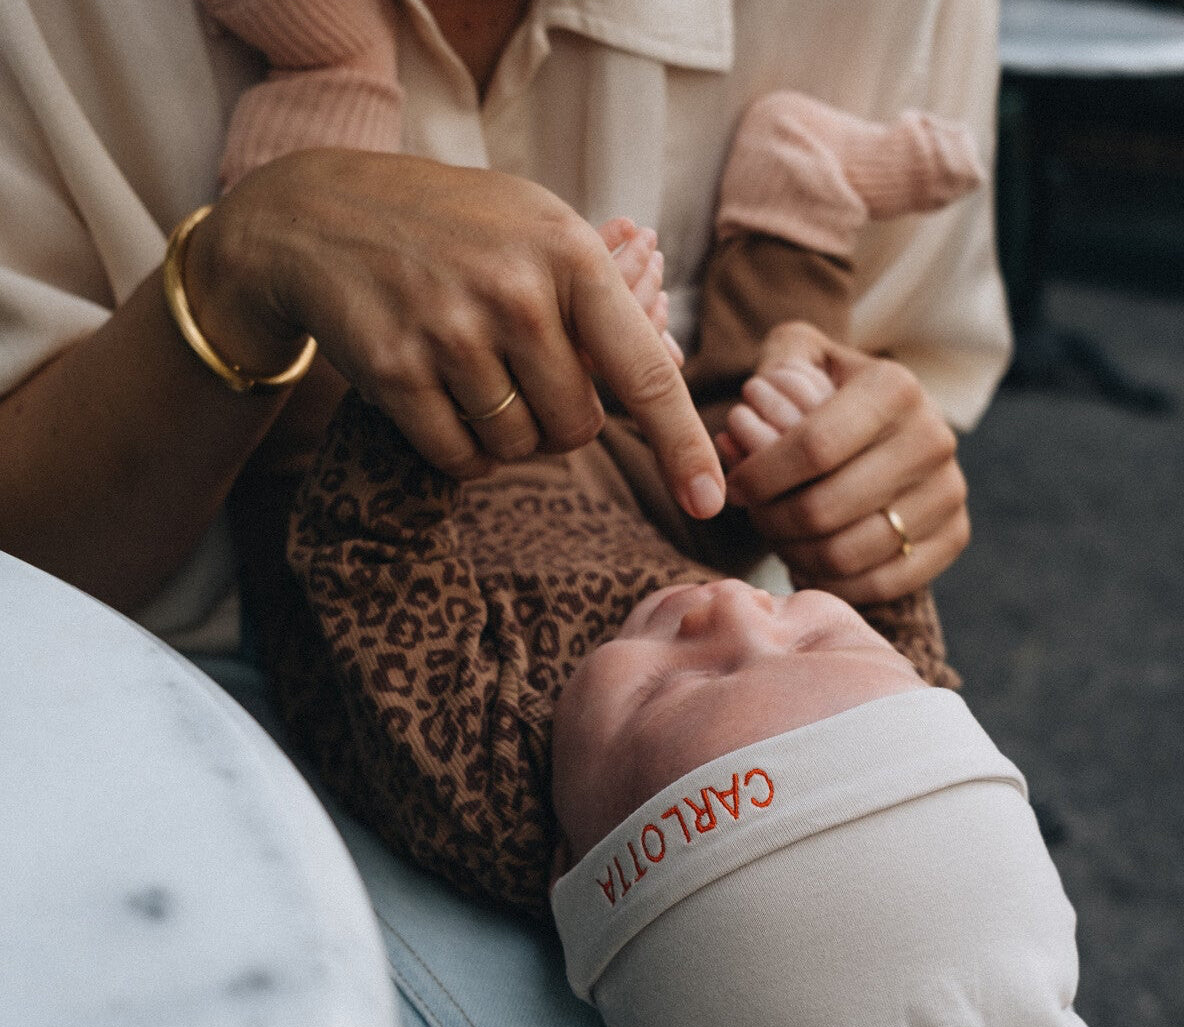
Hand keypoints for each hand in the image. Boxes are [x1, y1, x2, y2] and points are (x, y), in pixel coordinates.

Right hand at [188, 150, 723, 517]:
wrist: (320, 215)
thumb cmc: (456, 229)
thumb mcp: (538, 228)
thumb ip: (606, 297)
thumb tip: (674, 360)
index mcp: (570, 255)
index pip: (645, 373)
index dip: (684, 445)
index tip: (711, 501)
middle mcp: (515, 294)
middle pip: (577, 428)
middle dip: (559, 421)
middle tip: (523, 374)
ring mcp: (450, 332)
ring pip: (518, 449)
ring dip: (505, 435)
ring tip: (473, 374)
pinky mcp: (395, 371)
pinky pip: (459, 459)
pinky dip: (459, 449)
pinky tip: (439, 397)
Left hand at [720, 321, 967, 603]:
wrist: (896, 429)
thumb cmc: (832, 395)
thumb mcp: (804, 356)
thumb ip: (776, 361)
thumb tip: (756, 398)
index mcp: (895, 387)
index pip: (812, 448)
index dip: (760, 477)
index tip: (735, 488)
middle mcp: (933, 437)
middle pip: (824, 508)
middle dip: (772, 521)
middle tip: (754, 517)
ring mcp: (949, 491)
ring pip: (846, 553)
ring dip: (795, 555)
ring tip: (777, 538)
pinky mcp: (955, 535)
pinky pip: (880, 583)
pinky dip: (833, 582)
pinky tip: (808, 564)